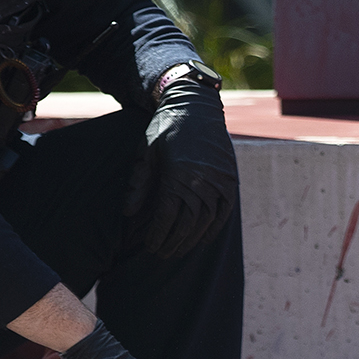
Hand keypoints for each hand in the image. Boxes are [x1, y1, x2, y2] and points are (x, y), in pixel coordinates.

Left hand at [121, 68, 238, 259]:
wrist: (196, 105)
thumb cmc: (165, 128)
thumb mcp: (146, 153)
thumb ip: (138, 184)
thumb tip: (128, 214)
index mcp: (179, 173)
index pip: (168, 216)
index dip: (158, 234)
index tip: (149, 246)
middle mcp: (203, 179)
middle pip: (188, 223)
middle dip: (173, 242)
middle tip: (162, 253)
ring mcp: (220, 179)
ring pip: (206, 220)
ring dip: (192, 239)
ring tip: (179, 250)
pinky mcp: (230, 178)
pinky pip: (224, 211)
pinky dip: (214, 228)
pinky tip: (203, 239)